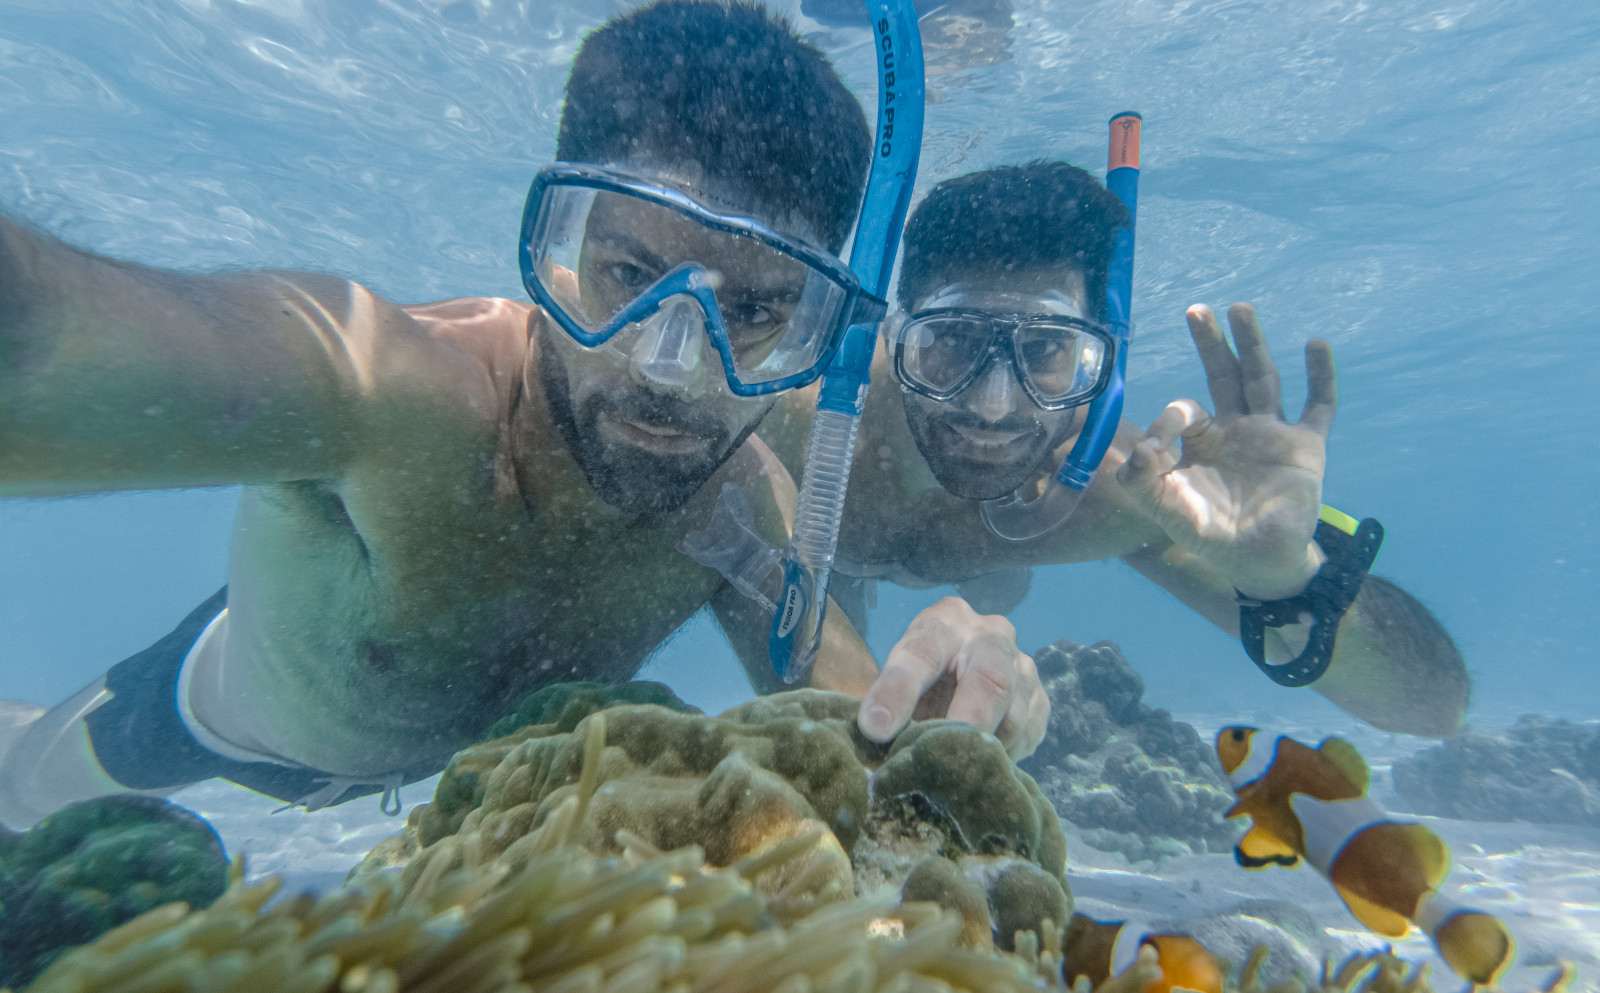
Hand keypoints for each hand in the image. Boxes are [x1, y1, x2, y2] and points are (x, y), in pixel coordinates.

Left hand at [857, 597, 1048, 759]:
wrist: (956, 677)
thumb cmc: (918, 679)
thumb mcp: (894, 677)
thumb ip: (885, 698)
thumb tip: (874, 732)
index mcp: (945, 622)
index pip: (921, 654)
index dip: (897, 692)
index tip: (874, 728)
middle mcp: (992, 636)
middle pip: (990, 681)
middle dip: (963, 726)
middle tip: (938, 760)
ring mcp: (1023, 667)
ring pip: (1014, 718)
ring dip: (982, 750)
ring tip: (949, 772)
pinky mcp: (1040, 701)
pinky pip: (1027, 738)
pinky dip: (1002, 757)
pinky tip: (977, 761)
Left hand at [1119, 303, 1334, 599]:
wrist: (1262, 563)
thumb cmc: (1213, 538)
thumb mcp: (1170, 513)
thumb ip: (1144, 484)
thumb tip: (1125, 452)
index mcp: (1201, 442)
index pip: (1184, 410)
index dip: (1172, 415)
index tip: (1163, 436)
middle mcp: (1236, 430)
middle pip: (1223, 375)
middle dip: (1210, 343)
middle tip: (1196, 309)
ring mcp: (1272, 435)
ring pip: (1262, 379)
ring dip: (1253, 344)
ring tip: (1241, 308)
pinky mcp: (1307, 447)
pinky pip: (1319, 406)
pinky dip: (1321, 377)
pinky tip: (1316, 345)